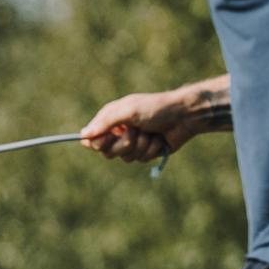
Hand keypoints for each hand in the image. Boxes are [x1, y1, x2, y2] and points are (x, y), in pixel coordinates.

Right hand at [81, 88, 211, 163]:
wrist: (185, 115)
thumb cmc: (157, 108)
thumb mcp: (129, 110)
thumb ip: (105, 122)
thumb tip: (83, 135)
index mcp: (112, 120)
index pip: (93, 139)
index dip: (99, 143)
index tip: (106, 140)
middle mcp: (119, 132)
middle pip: (108, 152)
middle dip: (124, 144)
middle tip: (135, 132)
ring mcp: (133, 143)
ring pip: (126, 158)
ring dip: (141, 145)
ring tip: (151, 133)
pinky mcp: (146, 151)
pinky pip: (141, 159)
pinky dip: (151, 149)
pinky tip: (159, 139)